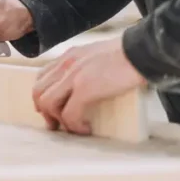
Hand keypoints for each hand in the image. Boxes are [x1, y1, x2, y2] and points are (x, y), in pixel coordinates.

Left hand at [32, 36, 146, 134]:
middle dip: (44, 112)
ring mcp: (73, 76)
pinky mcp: (85, 89)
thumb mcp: (97, 54)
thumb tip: (88, 85)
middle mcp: (66, 64)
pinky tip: (86, 129)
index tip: (52, 110)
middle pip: (38, 91)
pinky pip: (69, 114)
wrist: (141, 51)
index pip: (41, 77)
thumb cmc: (128, 55)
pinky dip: (75, 126)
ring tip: (73, 128)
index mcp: (68, 56)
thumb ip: (86, 66)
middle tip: (57, 124)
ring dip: (57, 120)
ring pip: (47, 103)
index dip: (42, 97)